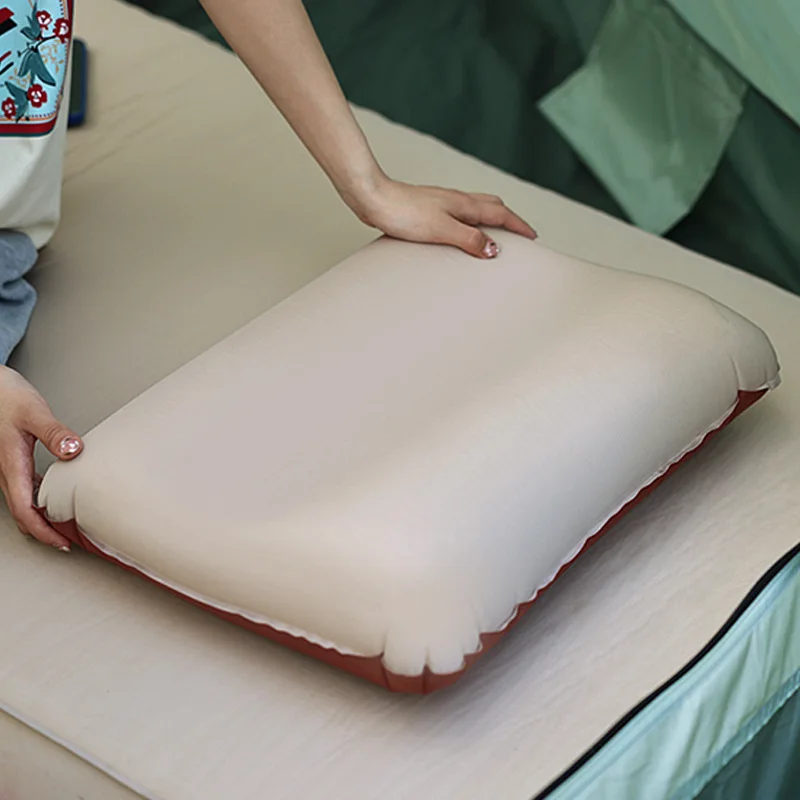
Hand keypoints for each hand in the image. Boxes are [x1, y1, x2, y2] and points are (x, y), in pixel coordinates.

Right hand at [0, 366, 82, 549]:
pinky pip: (25, 488)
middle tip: (68, 540)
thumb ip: (55, 433)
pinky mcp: (13, 459)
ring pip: (22, 503)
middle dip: (43, 532)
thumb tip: (74, 451)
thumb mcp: (35, 413)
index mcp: (11, 466)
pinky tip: (54, 497)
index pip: (25, 511)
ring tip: (65, 524)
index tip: (62, 542)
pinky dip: (39, 500)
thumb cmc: (7, 397)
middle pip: (22, 514)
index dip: (42, 531)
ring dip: (41, 518)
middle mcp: (7, 471)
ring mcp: (9, 467)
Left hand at [345, 177, 537, 258]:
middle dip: (510, 219)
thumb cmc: (403, 212)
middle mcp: (457, 199)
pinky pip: (461, 214)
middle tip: (520, 234)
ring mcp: (443, 202)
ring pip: (477, 208)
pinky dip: (472, 222)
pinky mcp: (429, 208)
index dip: (519, 226)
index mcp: (465, 204)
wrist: (374, 198)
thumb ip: (469, 240)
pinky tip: (461, 231)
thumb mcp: (442, 230)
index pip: (502, 214)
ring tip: (496, 234)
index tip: (533, 237)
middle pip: (493, 205)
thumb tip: (494, 249)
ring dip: (491, 219)